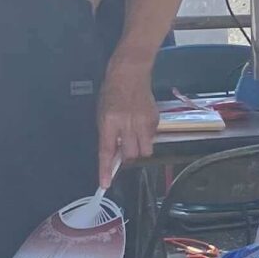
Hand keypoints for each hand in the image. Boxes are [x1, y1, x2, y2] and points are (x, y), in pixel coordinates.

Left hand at [96, 57, 159, 186]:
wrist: (130, 73)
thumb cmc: (112, 93)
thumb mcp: (103, 113)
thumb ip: (108, 135)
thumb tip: (112, 156)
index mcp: (110, 121)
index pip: (107, 151)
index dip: (106, 170)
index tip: (105, 184)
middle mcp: (127, 124)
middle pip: (131, 155)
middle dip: (127, 156)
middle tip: (124, 146)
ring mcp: (143, 122)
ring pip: (144, 151)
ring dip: (138, 149)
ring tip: (134, 136)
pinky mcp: (155, 120)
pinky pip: (151, 139)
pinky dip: (146, 136)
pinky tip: (141, 123)